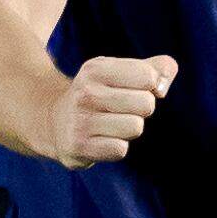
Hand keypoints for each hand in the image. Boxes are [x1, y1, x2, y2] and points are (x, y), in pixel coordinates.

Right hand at [42, 53, 174, 168]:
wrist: (54, 122)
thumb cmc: (102, 94)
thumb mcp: (125, 71)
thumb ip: (159, 68)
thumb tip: (162, 88)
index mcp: (97, 68)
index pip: (148, 76)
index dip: (151, 85)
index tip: (134, 88)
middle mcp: (85, 92)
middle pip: (147, 104)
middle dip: (142, 109)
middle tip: (121, 109)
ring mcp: (80, 120)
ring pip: (135, 127)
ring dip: (129, 129)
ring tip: (110, 124)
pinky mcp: (77, 146)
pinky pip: (119, 149)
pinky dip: (116, 147)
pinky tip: (101, 139)